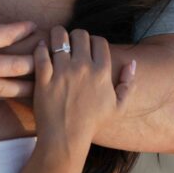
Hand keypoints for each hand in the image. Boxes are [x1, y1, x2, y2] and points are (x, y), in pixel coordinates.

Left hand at [32, 27, 135, 155]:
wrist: (66, 138)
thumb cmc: (92, 123)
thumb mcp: (118, 107)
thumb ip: (128, 83)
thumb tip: (132, 63)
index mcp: (102, 72)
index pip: (99, 40)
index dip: (93, 41)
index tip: (87, 48)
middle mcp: (83, 68)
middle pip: (79, 34)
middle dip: (75, 36)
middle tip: (70, 44)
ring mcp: (62, 72)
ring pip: (59, 37)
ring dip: (57, 36)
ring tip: (55, 42)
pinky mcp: (44, 78)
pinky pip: (41, 53)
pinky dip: (41, 48)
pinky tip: (42, 50)